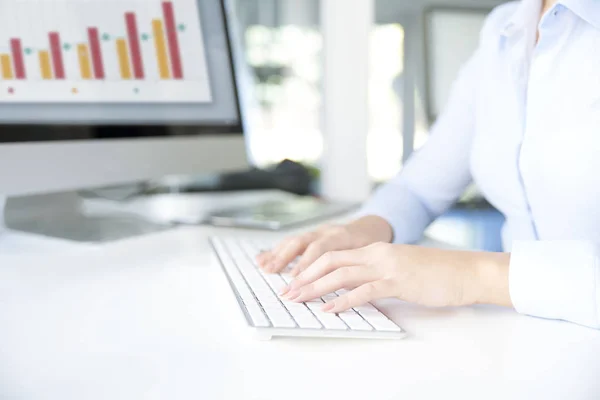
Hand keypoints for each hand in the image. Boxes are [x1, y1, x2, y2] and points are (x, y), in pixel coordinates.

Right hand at [256, 216, 392, 275]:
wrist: (373, 227)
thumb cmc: (373, 245)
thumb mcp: (372, 257)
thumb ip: (358, 271)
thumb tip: (348, 290)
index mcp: (343, 236)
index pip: (322, 249)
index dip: (307, 263)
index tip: (296, 279)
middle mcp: (327, 231)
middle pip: (302, 242)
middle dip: (286, 259)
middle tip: (274, 274)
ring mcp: (317, 232)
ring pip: (294, 240)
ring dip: (278, 254)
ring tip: (264, 267)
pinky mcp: (311, 235)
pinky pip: (291, 241)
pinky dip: (276, 250)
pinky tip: (262, 259)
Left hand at [281, 243, 511, 312]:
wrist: (465, 271)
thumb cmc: (435, 273)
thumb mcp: (399, 270)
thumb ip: (375, 276)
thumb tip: (353, 290)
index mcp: (375, 250)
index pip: (334, 255)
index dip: (310, 268)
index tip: (295, 281)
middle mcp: (376, 254)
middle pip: (330, 261)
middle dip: (305, 276)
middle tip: (288, 291)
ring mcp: (387, 266)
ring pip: (341, 274)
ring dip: (316, 288)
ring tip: (299, 299)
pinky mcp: (398, 282)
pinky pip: (365, 290)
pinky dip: (344, 300)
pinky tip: (330, 309)